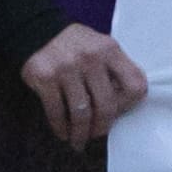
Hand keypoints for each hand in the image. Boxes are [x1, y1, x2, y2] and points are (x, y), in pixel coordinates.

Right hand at [20, 22, 148, 148]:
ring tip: (78, 140)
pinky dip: (60, 127)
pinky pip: (56, 111)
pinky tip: (62, 133)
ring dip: (80, 132)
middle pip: (106, 105)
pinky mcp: (45, 78)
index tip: (119, 113)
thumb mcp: (102, 47)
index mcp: (111, 50)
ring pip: (81, 112)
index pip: (134, 85)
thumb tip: (122, 106)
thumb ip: (115, 70)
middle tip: (97, 134)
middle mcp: (91, 58)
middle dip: (102, 127)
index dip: (129, 105)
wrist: (37, 31)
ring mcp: (67, 68)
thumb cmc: (76, 45)